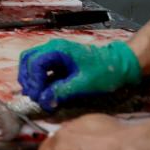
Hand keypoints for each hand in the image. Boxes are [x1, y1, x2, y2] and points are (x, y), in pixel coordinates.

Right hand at [18, 39, 140, 111]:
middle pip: (28, 60)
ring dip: (31, 79)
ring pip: (32, 62)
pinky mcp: (59, 61)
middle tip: (33, 96)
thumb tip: (43, 101)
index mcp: (58, 49)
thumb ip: (62, 91)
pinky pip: (41, 67)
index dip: (32, 81)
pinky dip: (38, 78)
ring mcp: (55, 53)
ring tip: (36, 95)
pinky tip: (43, 91)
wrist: (121, 64)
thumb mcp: (84, 84)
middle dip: (28, 79)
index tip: (36, 96)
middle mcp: (53, 48)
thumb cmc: (105, 71)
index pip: (34, 63)